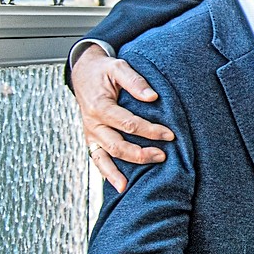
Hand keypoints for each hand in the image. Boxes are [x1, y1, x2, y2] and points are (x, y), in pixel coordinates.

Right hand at [72, 45, 173, 192]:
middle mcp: (92, 123)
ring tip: (129, 186)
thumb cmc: (104, 70)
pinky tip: (118, 185)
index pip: (128, 123)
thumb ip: (135, 81)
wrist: (83, 72)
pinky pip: (96, 158)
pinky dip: (105, 173)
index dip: (150, 130)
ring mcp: (90, 133)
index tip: (170, 135)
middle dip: (140, 153)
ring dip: (118, 171)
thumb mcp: (118, 67)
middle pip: (116, 144)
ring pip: (104, 156)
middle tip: (162, 156)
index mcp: (99, 105)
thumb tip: (152, 97)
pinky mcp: (91, 139)